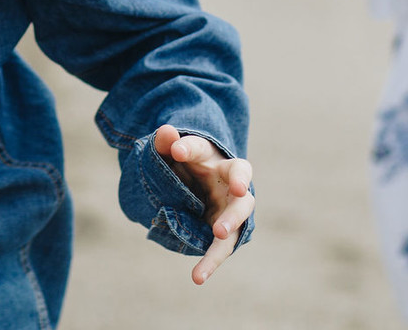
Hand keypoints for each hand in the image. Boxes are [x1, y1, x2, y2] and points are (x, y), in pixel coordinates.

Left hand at [153, 124, 252, 284]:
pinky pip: (223, 246)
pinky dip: (212, 261)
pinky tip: (197, 277)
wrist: (198, 184)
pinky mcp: (226, 229)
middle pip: (240, 178)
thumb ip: (167, 144)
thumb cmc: (186, 167)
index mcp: (210, 156)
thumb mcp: (173, 154)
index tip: (177, 150)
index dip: (189, 148)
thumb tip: (166, 131)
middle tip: (232, 195)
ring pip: (240, 214)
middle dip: (237, 184)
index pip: (200, 148)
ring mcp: (230, 205)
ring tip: (218, 233)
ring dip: (231, 223)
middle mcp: (228, 179)